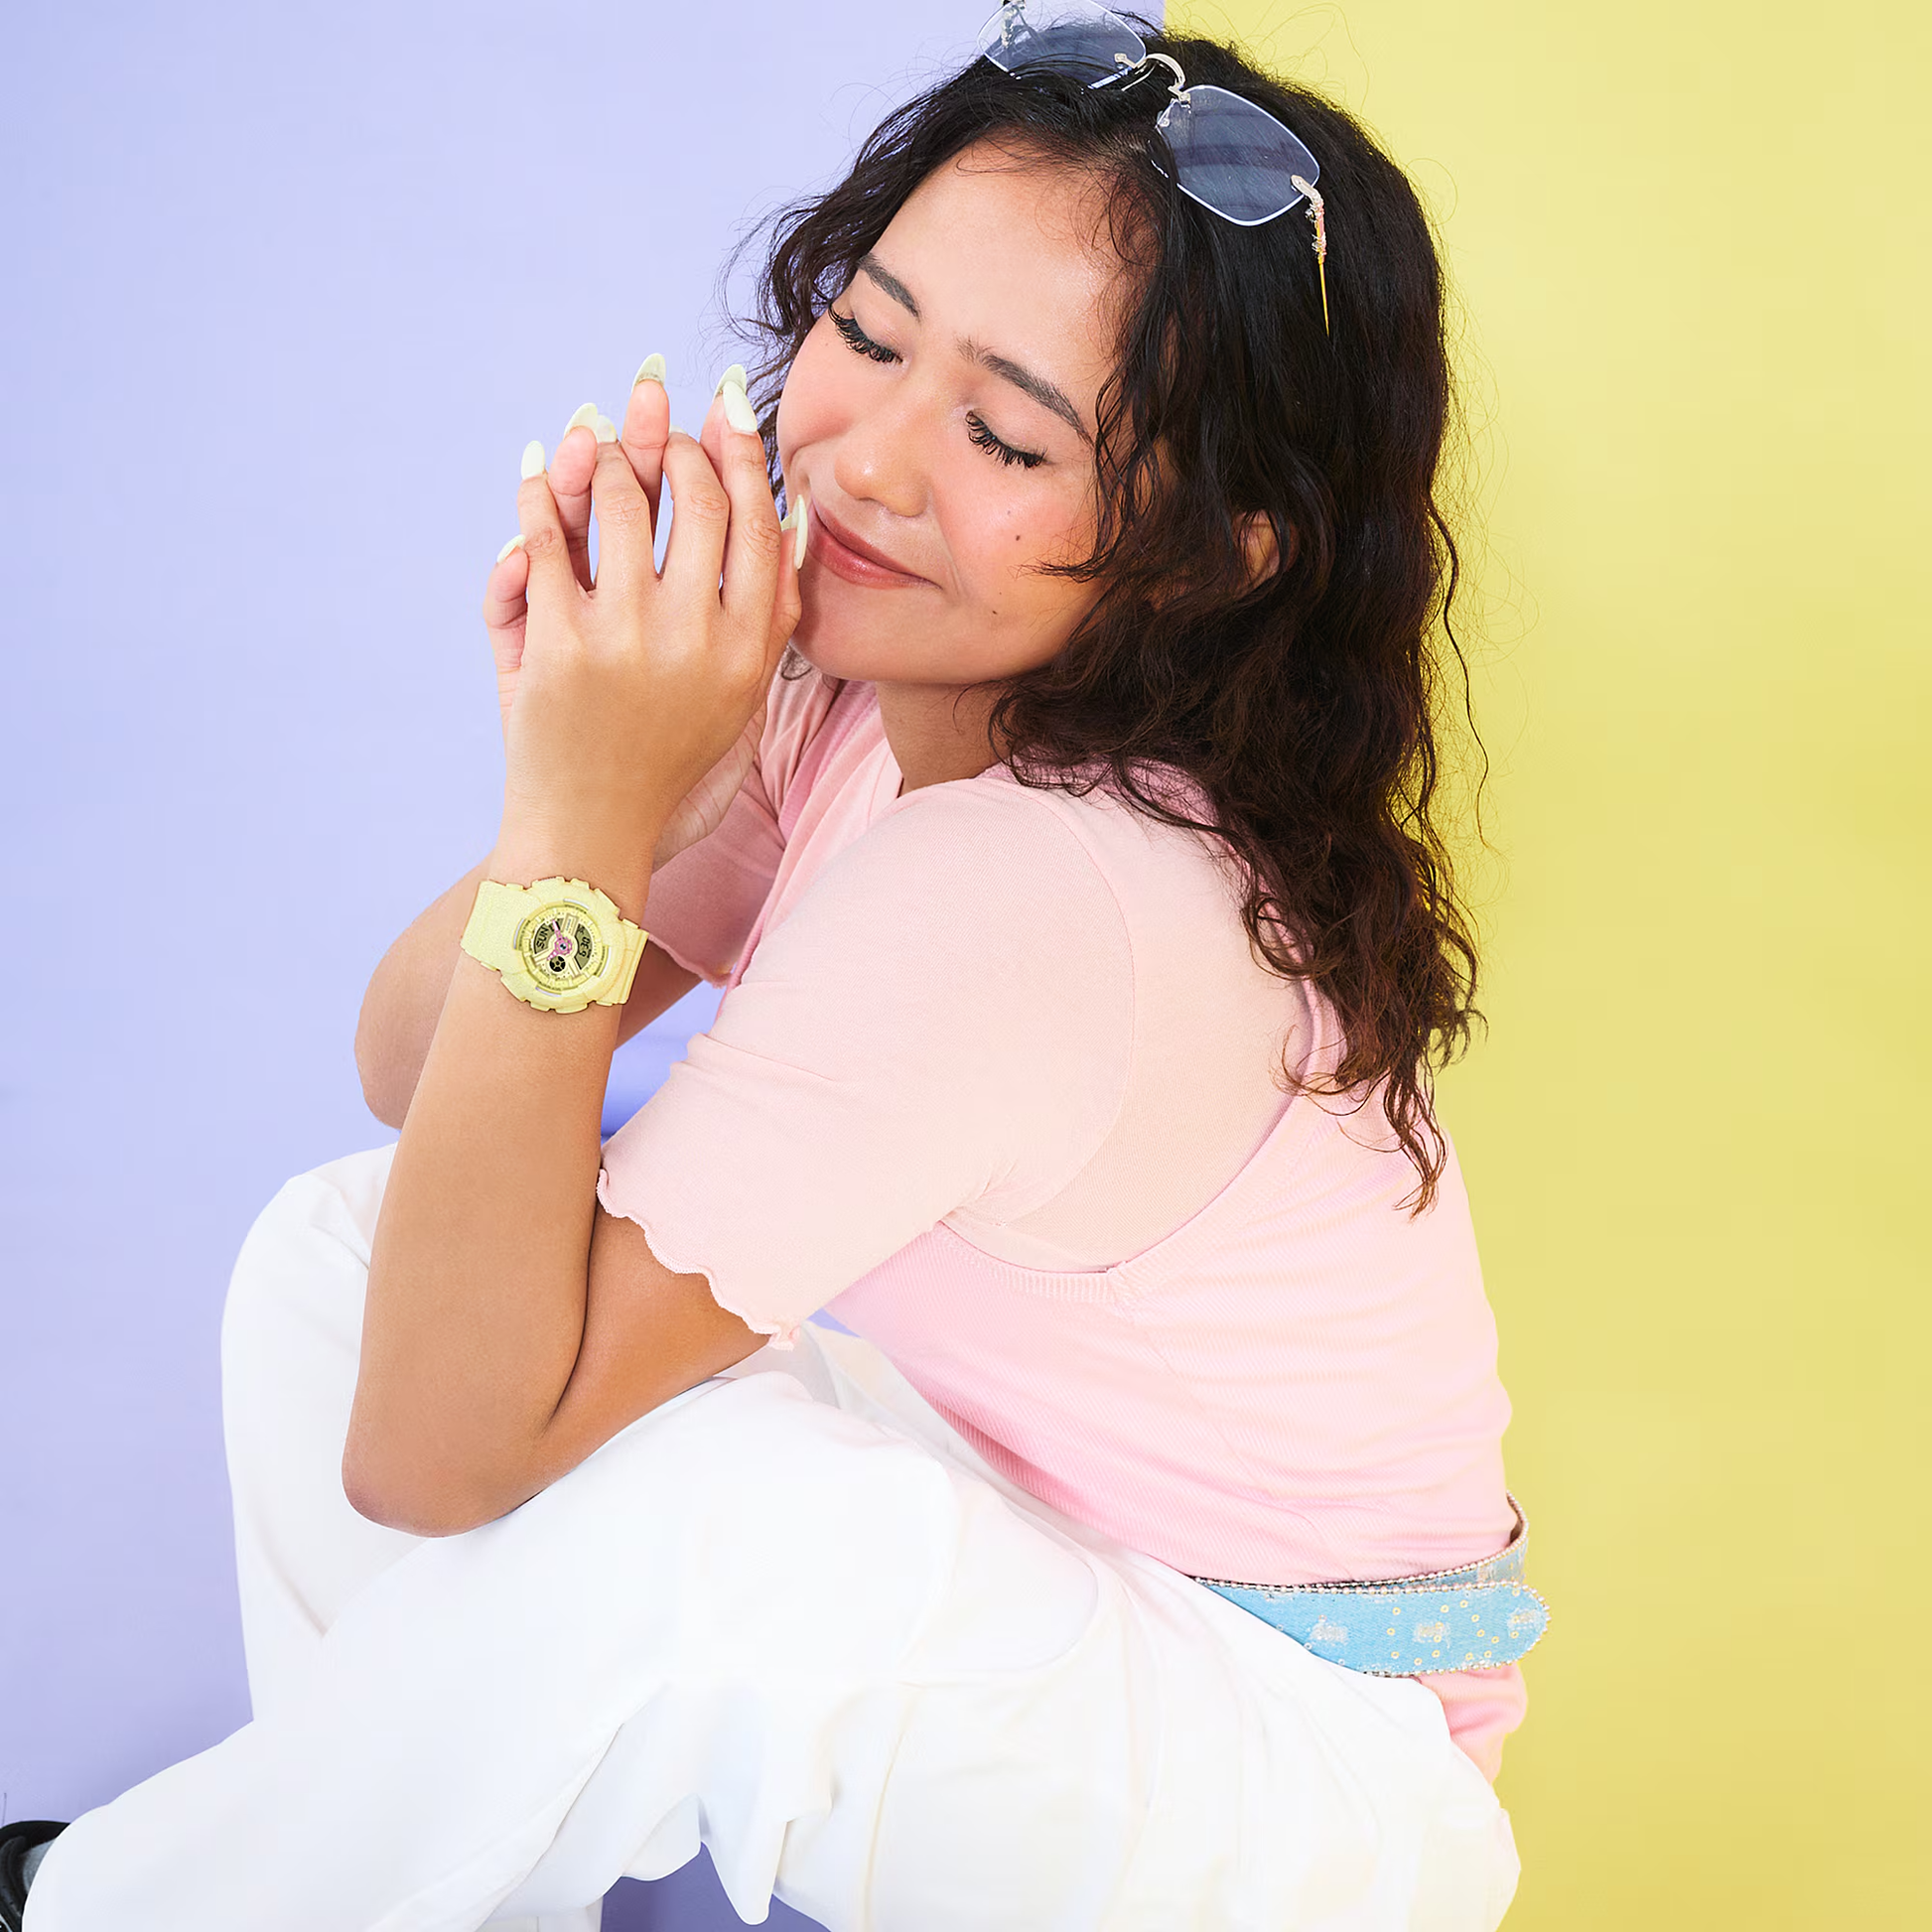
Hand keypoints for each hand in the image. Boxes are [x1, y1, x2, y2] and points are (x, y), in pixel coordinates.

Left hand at [481, 368, 791, 873]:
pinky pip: (546, 541)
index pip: (757, 520)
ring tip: (590, 437)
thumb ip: (772, 618)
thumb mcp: (745, 700)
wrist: (594, 837)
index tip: (721, 400)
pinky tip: (534, 469)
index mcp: (751, 648)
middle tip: (649, 408)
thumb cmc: (671, 770)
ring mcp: (627, 638)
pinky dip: (536, 496)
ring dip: (602, 455)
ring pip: (620, 503)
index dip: (739, 449)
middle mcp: (699, 637)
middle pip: (696, 497)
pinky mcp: (559, 645)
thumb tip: (788, 516)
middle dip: (669, 436)